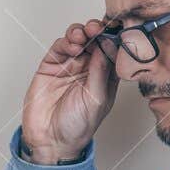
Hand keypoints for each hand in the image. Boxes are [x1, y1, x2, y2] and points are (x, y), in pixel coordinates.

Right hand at [20, 19, 117, 163]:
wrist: (51, 140)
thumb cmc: (78, 126)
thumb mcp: (97, 99)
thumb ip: (101, 71)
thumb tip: (108, 45)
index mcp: (105, 76)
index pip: (113, 50)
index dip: (115, 38)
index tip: (117, 29)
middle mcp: (88, 68)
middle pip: (95, 40)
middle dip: (97, 30)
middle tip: (97, 28)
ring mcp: (70, 65)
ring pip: (77, 39)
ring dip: (81, 32)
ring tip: (83, 34)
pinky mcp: (51, 66)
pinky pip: (59, 47)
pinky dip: (65, 41)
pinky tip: (72, 44)